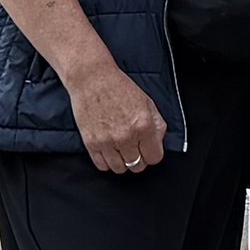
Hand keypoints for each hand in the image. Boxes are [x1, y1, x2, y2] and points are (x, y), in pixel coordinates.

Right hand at [67, 61, 165, 175]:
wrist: (93, 80)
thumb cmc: (120, 88)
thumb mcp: (148, 104)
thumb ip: (157, 126)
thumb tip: (158, 143)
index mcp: (144, 126)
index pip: (154, 158)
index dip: (152, 154)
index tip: (148, 149)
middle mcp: (126, 137)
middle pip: (137, 166)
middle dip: (139, 158)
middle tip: (135, 148)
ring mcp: (107, 142)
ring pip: (120, 169)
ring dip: (123, 161)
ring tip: (121, 149)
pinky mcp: (91, 143)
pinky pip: (102, 166)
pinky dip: (107, 162)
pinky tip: (110, 151)